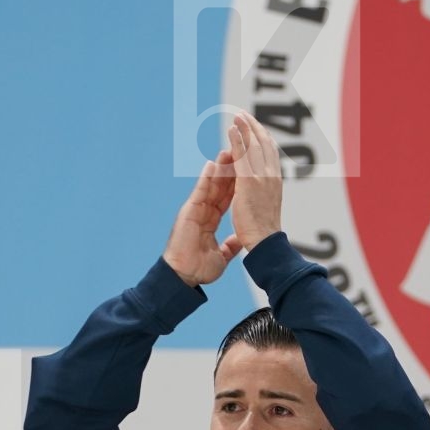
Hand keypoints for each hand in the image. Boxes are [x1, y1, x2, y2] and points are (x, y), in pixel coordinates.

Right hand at [162, 151, 243, 286]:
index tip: (247, 171)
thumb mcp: (220, 256)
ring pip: (210, 186)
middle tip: (240, 153)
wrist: (182, 278)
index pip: (227, 198)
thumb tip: (240, 240)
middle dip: (230, 171)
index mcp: (210, 220)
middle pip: (220, 187)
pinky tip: (212, 165)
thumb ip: (229, 246)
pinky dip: (205, 179)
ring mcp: (195, 211)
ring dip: (219, 169)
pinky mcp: (188, 212)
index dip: (237, 184)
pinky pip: (199, 192)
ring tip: (228, 152)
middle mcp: (203, 212)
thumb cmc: (197, 269)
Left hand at [223, 112, 283, 248]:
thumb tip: (259, 191)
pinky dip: (238, 140)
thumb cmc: (264, 231)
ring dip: (245, 128)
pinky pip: (242, 155)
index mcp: (276, 181)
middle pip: (264, 144)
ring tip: (237, 116)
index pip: (270, 152)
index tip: (256, 126)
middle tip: (244, 114)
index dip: (263, 137)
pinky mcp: (249, 181)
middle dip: (254, 127)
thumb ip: (262, 194)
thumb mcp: (266, 207)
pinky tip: (232, 130)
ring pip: (254, 146)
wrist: (265, 241)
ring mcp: (261, 177)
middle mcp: (272, 175)